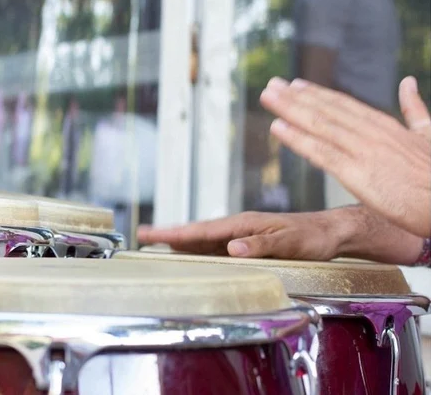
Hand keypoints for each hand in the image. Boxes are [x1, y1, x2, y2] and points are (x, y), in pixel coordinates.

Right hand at [137, 211, 346, 260]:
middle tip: (143, 235)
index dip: (174, 233)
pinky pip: (217, 245)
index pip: (202, 230)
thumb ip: (259, 245)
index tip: (151, 234)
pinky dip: (198, 247)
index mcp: (243, 223)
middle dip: (169, 234)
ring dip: (181, 241)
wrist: (333, 232)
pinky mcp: (249, 242)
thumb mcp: (289, 243)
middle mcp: (239, 227)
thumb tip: (229, 247)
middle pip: (196, 232)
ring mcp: (242, 234)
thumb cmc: (314, 237)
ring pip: (204, 238)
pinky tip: (191, 252)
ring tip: (157, 243)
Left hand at [260, 77, 430, 236]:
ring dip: (290, 109)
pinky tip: (277, 127)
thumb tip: (408, 82)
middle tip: (270, 84)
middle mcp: (373, 134)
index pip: (346, 105)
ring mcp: (364, 152)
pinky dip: (297, 138)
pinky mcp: (358, 175)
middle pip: (328, 110)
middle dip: (296, 97)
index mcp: (387, 126)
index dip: (318, 94)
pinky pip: (321, 153)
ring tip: (267, 96)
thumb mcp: (429, 134)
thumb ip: (415, 110)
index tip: (294, 85)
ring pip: (320, 125)